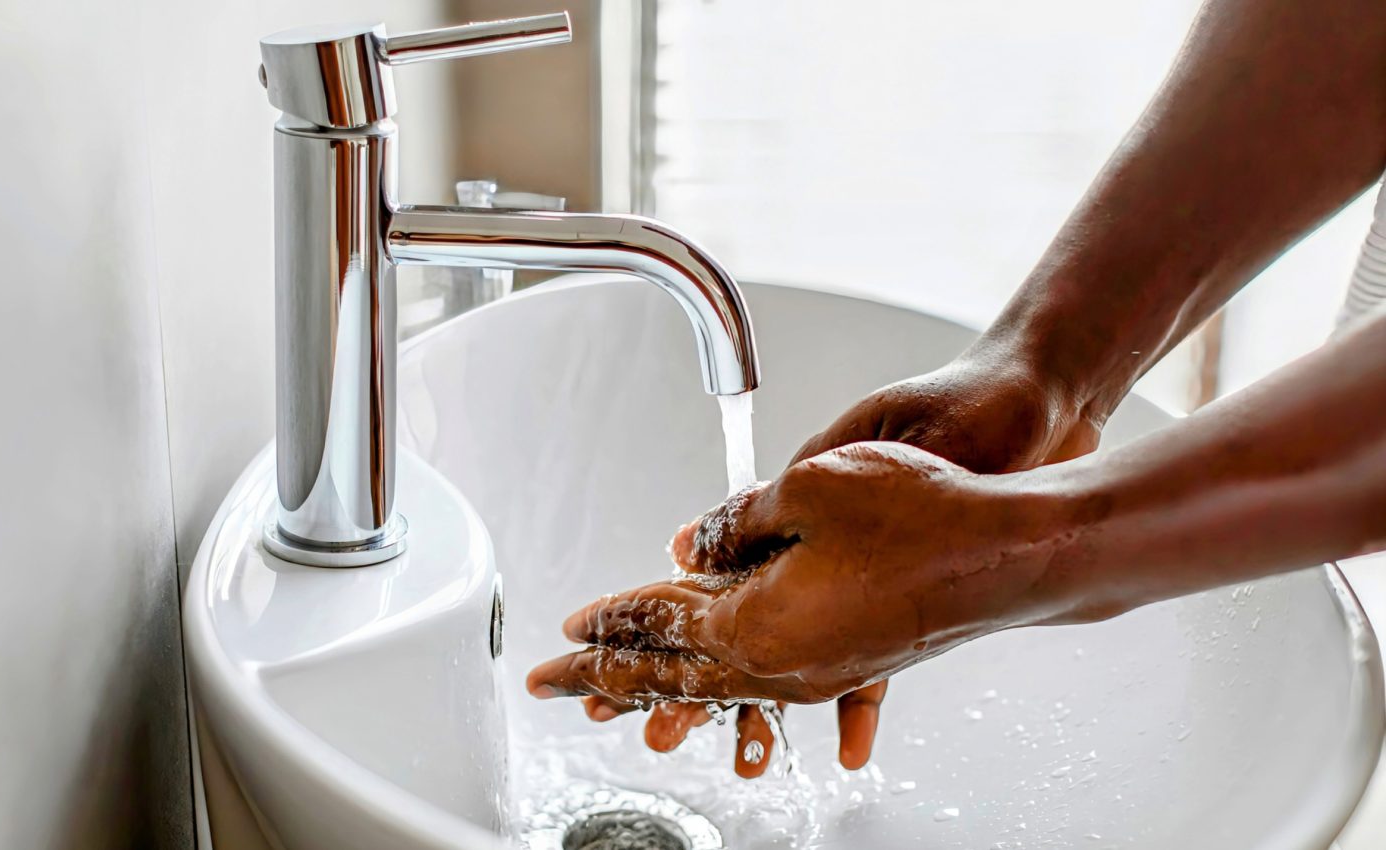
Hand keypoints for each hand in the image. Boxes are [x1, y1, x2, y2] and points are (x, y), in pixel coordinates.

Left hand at [578, 346, 1099, 775]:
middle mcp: (780, 662)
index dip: (607, 621)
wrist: (1008, 556)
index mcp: (755, 622)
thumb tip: (690, 544)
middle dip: (607, 679)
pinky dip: (728, 687)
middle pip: (670, 674)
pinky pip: (768, 681)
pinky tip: (725, 705)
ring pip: (716, 686)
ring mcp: (817, 670)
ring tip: (619, 703)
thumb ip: (735, 523)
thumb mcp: (806, 491)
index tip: (568, 630)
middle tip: (554, 687)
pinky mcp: (849, 661)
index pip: (655, 625)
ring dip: (661, 689)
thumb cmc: (919, 518)